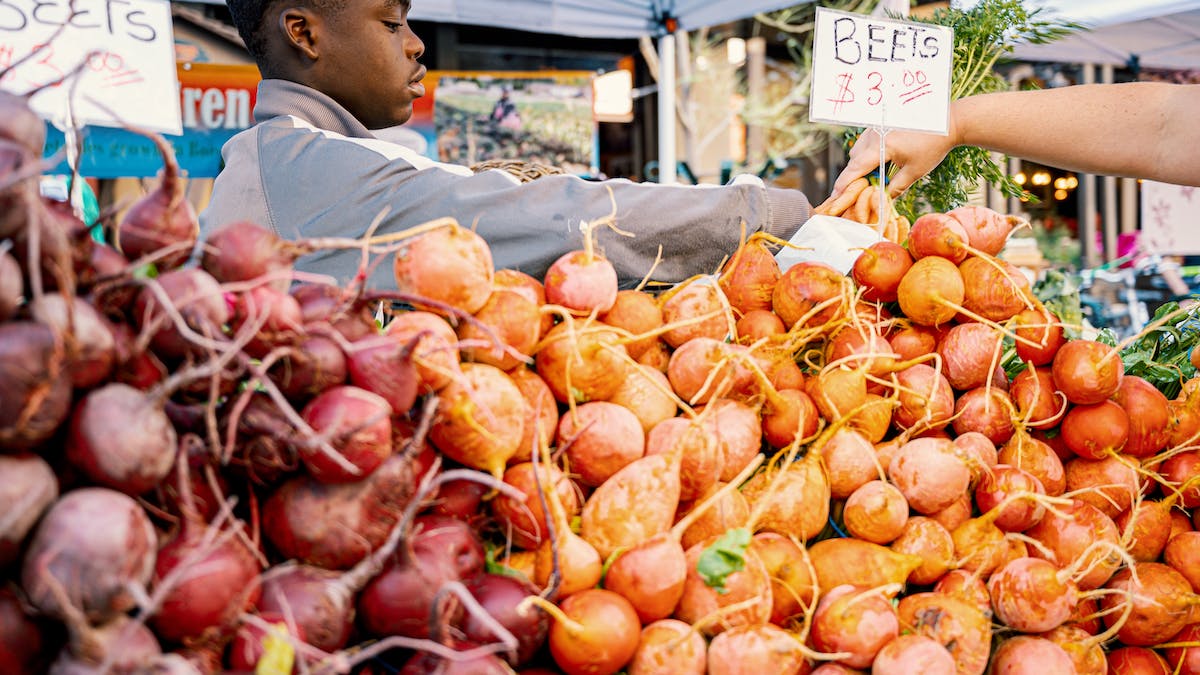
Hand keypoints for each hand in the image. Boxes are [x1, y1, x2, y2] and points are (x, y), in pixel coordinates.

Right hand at [830, 122, 959, 200]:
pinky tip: (883, 162)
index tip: (836, 195)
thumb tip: (882, 201)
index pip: (856, 168)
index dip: (844, 184)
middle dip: (855, 176)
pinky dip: (869, 154)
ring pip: (859, 150)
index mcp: (881, 146)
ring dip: (862, 164)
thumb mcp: (914, 172)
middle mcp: (874, 134)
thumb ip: (895, 187)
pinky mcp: (881, 125)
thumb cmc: (932, 147)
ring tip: (875, 177)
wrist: (946, 123)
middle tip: (859, 192)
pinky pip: (866, 142)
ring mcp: (876, 127)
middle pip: (854, 160)